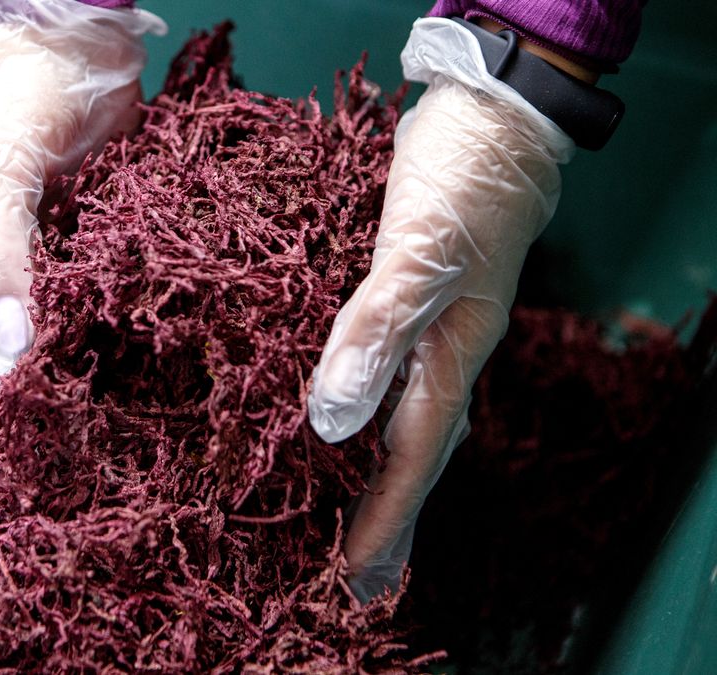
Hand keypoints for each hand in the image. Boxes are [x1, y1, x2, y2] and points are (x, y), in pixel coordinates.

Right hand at [0, 0, 164, 382]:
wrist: (68, 28)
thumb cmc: (15, 98)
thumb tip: (9, 352)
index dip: (23, 377)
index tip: (60, 418)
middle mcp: (32, 255)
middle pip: (52, 329)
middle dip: (79, 364)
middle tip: (120, 411)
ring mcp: (79, 237)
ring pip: (97, 305)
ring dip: (120, 337)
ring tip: (153, 383)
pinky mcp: (121, 218)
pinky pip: (132, 267)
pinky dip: (148, 292)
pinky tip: (173, 322)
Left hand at [307, 18, 574, 598]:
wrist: (491, 115)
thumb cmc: (463, 183)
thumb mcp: (418, 256)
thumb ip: (375, 331)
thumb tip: (331, 423)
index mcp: (452, 357)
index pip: (415, 457)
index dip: (384, 518)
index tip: (355, 576)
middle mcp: (443, 354)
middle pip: (414, 454)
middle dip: (386, 518)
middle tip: (357, 581)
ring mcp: (430, 328)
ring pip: (403, 421)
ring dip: (378, 477)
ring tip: (352, 526)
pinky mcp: (406, 299)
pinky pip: (387, 376)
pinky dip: (368, 413)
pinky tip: (346, 421)